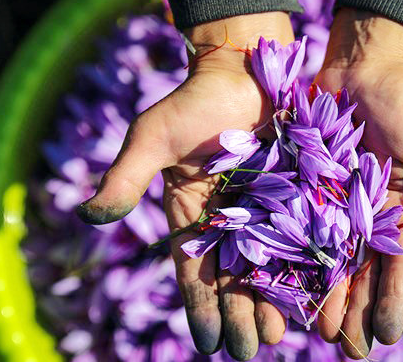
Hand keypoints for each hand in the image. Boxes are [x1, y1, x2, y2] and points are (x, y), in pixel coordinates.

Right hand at [76, 12, 294, 360]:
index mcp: (192, 216)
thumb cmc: (195, 101)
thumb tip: (89, 217)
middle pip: (233, 277)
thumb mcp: (153, 137)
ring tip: (277, 335)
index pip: (194, 271)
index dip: (201, 307)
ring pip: (268, 265)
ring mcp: (265, 210)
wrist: (244, 69)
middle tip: (249, 350)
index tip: (209, 343)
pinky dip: (305, 266)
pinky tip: (313, 295)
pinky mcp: (298, 194)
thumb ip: (125, 177)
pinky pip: (302, 235)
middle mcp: (229, 221)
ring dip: (271, 301)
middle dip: (240, 315)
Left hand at [313, 9, 402, 357]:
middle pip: (365, 273)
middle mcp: (373, 219)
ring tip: (320, 333)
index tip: (386, 333)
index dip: (394, 300)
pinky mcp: (309, 192)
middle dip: (357, 311)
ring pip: (333, 262)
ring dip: (327, 298)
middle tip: (348, 349)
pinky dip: (297, 261)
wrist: (362, 67)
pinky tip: (289, 289)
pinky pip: (302, 232)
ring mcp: (339, 208)